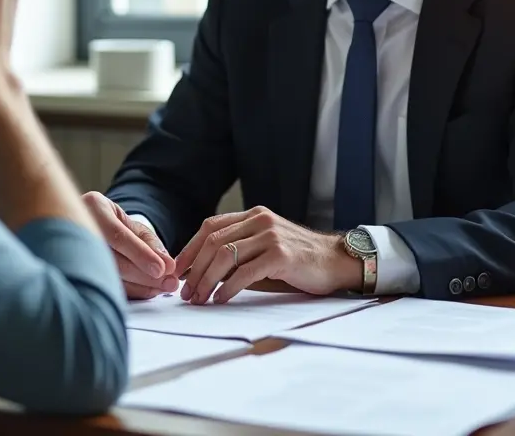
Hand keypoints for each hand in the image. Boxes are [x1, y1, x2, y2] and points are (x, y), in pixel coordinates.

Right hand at [83, 192, 177, 298]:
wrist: (88, 228)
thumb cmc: (112, 225)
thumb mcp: (132, 225)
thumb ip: (150, 243)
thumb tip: (167, 265)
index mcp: (93, 207)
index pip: (117, 235)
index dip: (141, 254)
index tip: (162, 269)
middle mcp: (78, 226)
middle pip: (112, 260)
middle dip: (144, 275)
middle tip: (169, 283)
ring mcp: (72, 251)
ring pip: (108, 276)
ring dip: (140, 286)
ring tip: (162, 288)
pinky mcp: (76, 272)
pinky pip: (105, 287)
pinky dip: (130, 291)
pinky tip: (146, 291)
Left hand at [173, 207, 361, 304]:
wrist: (337, 261)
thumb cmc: (298, 260)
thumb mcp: (264, 248)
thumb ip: (238, 252)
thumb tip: (201, 272)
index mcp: (253, 215)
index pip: (210, 227)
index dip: (190, 249)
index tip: (178, 270)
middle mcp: (259, 220)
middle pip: (214, 241)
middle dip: (195, 269)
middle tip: (185, 292)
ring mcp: (271, 236)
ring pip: (225, 256)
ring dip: (207, 280)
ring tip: (199, 299)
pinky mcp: (281, 255)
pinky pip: (245, 272)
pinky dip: (228, 288)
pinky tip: (221, 299)